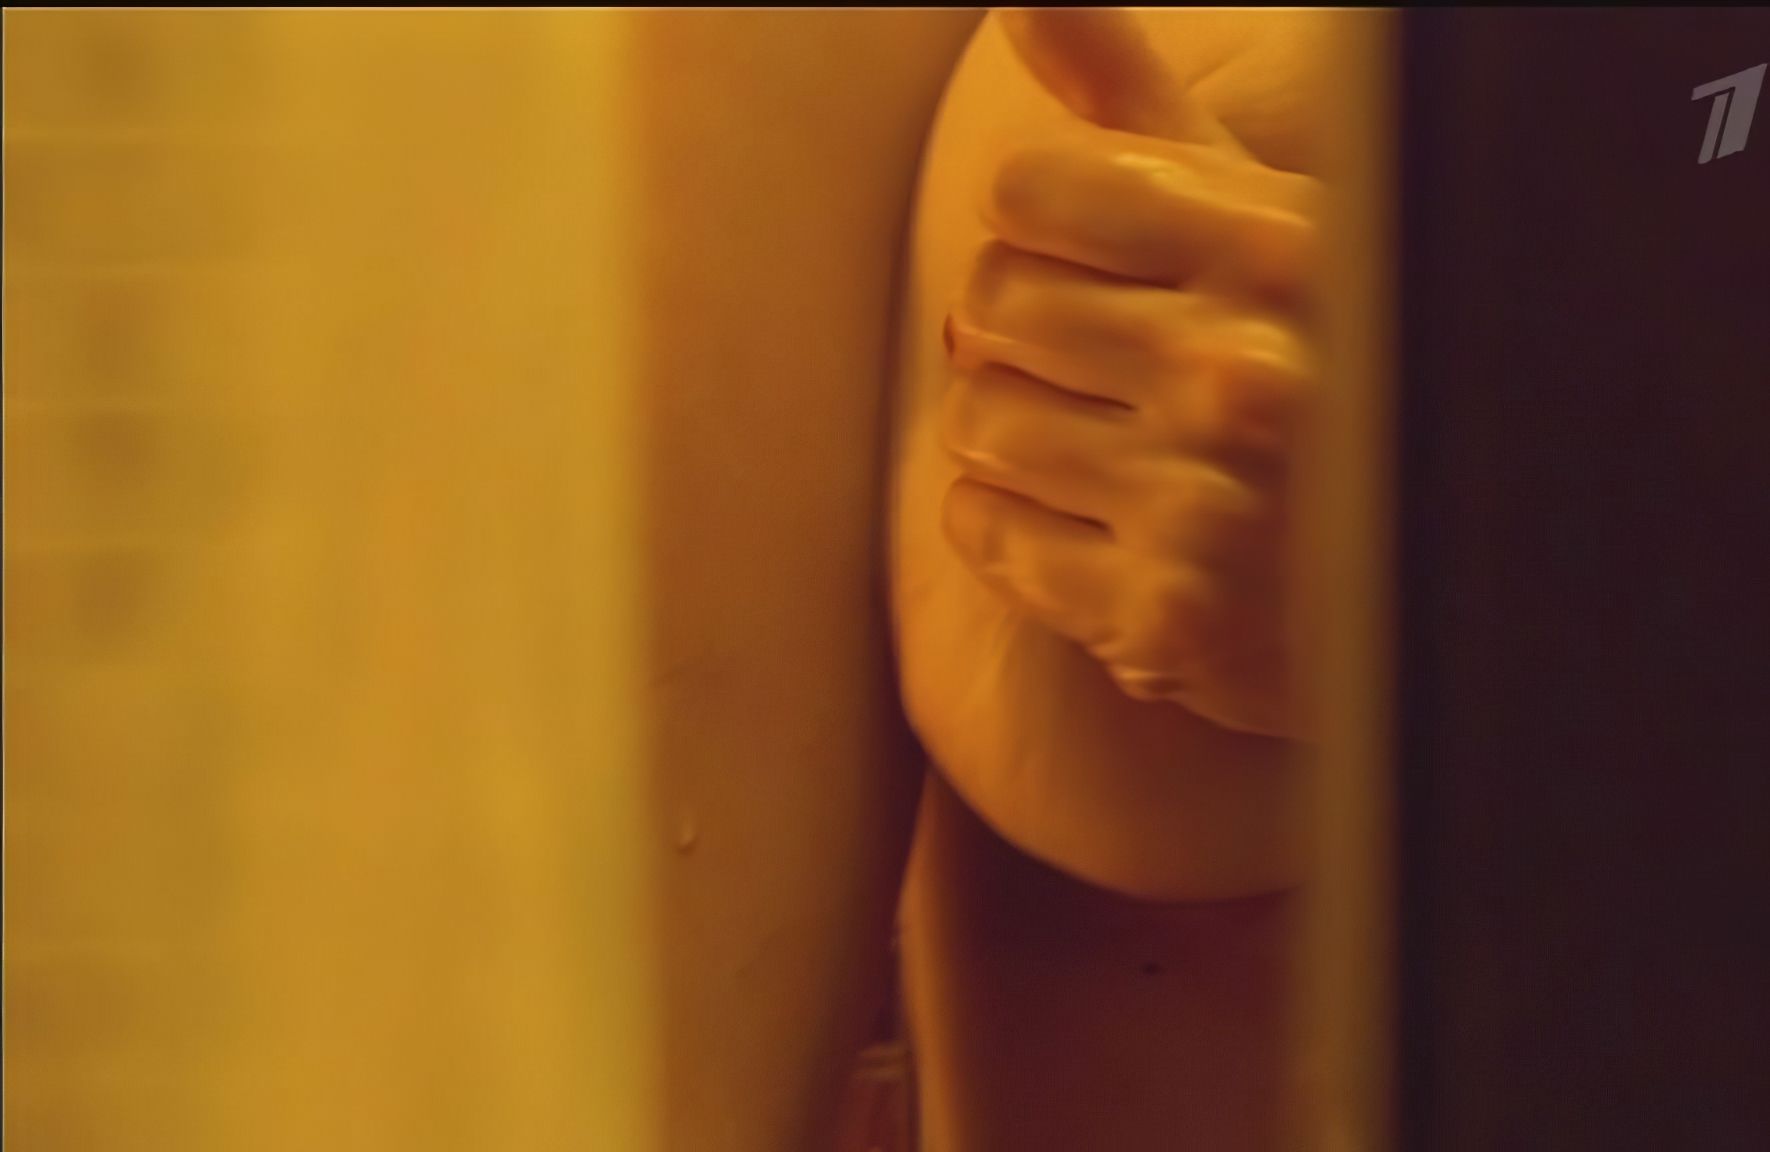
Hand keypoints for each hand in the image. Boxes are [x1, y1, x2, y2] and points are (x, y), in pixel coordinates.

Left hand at [936, 9, 1321, 739]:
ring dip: (1008, 426)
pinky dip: (1005, 521)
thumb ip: (1136, 109)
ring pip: (973, 418)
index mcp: (1276, 252)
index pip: (1031, 190)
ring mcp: (1202, 505)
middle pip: (989, 300)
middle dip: (1020, 329)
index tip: (1089, 258)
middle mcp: (1242, 374)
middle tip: (1092, 360)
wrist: (1414, 579)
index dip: (1043, 225)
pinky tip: (1082, 517)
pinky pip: (982, 528)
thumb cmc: (1312, 370)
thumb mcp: (1261, 222)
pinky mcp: (1162, 617)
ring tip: (1095, 440)